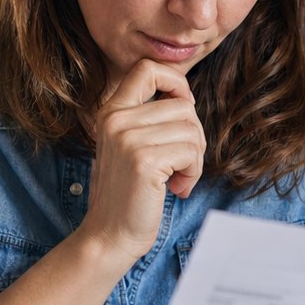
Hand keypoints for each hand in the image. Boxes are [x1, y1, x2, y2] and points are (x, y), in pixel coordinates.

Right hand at [79, 60, 205, 263]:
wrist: (109, 235)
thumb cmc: (128, 194)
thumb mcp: (130, 147)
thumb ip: (148, 119)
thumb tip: (186, 98)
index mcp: (111, 111)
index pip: (148, 69)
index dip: (176, 83)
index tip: (182, 110)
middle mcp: (116, 119)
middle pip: (183, 105)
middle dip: (194, 136)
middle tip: (182, 164)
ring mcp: (128, 139)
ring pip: (192, 129)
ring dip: (195, 159)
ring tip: (177, 178)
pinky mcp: (144, 161)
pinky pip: (191, 152)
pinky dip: (193, 173)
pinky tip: (177, 188)